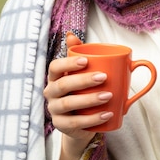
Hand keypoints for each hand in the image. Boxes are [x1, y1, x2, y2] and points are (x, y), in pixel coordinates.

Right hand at [44, 33, 112, 159]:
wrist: (80, 121)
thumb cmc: (81, 91)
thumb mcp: (81, 72)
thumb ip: (78, 53)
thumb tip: (70, 34)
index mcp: (55, 77)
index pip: (54, 67)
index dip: (68, 63)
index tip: (86, 60)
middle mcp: (50, 93)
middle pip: (63, 85)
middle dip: (83, 80)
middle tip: (104, 77)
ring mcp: (54, 110)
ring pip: (68, 104)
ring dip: (89, 100)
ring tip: (108, 96)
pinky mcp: (61, 125)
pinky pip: (75, 122)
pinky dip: (92, 119)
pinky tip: (107, 114)